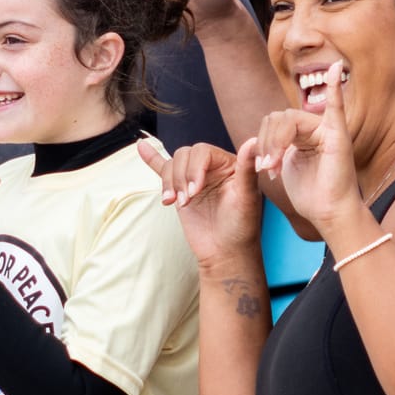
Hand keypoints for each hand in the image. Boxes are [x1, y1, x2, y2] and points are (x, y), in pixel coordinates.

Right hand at [138, 138, 262, 261]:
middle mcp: (211, 167)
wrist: (225, 253)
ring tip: (176, 202)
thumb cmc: (241, 227)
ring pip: (173, 165)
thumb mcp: (247, 198)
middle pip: (185, 155)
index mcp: (229, 163)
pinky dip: (152, 159)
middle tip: (186, 200)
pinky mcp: (180, 190)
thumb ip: (247, 169)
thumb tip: (253, 141)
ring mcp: (194, 178)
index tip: (195, 191)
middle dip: (181, 177)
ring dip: (169, 182)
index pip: (203, 152)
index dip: (195, 168)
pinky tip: (142, 147)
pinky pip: (163, 169)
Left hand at [254, 60, 359, 229]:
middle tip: (267, 168)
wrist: (329, 213)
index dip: (263, 142)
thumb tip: (257, 142)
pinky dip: (336, 86)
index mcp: (302, 133)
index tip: (261, 167)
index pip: (274, 122)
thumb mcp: (286, 167)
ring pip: (288, 118)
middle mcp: (315, 127)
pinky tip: (335, 68)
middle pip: (277, 118)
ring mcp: (328, 129)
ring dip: (275, 144)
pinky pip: (336, 106)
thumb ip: (275, 148)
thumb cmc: (311, 195)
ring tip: (274, 168)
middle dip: (266, 143)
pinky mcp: (338, 135)